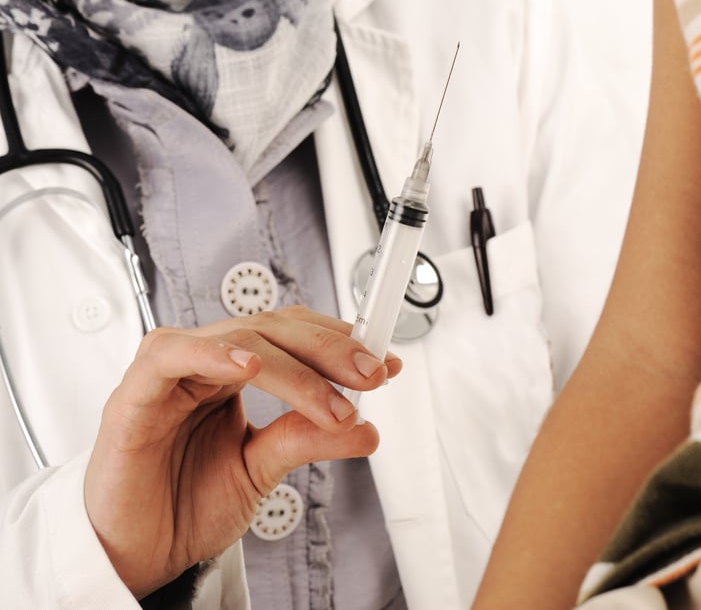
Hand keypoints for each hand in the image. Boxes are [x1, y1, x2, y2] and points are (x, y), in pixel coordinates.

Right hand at [83, 306, 400, 597]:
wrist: (136, 553)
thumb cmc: (184, 503)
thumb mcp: (261, 469)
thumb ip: (304, 439)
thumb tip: (366, 429)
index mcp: (232, 372)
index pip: (292, 335)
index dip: (340, 342)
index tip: (386, 363)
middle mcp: (204, 364)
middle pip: (273, 329)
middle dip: (330, 350)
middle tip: (372, 376)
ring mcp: (169, 375)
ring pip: (238, 339)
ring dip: (294, 366)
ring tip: (333, 401)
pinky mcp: (133, 398)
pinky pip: (170, 357)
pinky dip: (211, 355)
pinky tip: (251, 367)